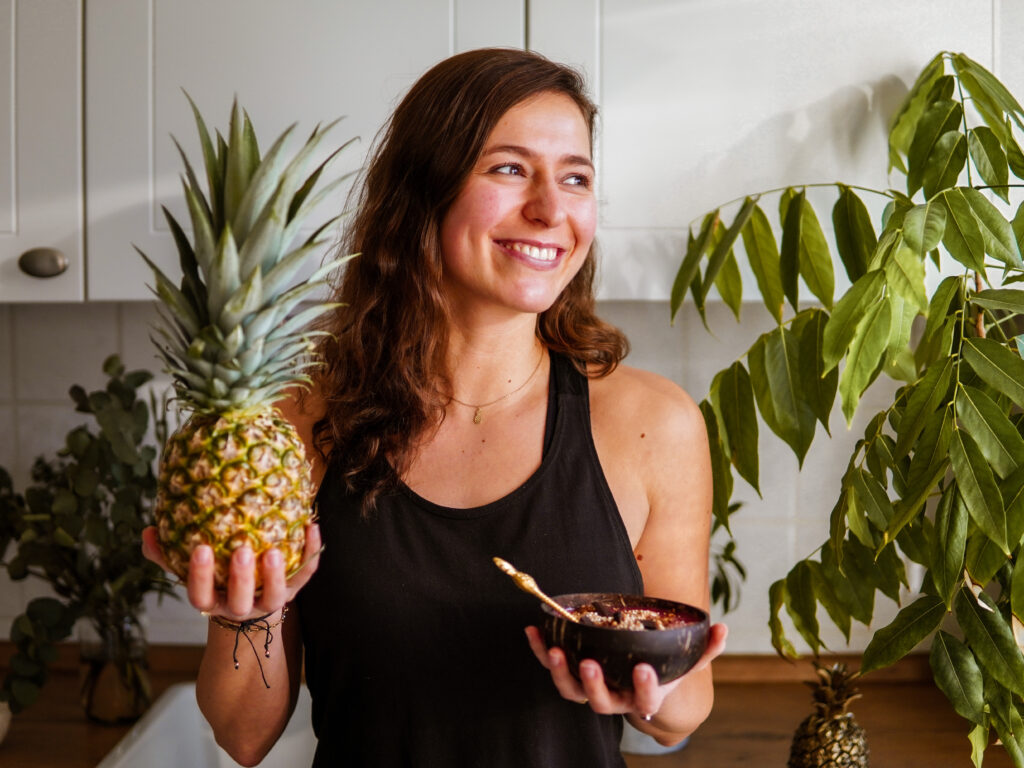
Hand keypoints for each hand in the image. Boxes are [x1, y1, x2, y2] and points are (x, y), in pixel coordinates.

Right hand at [141, 523, 322, 620]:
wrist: (252, 604)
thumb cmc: (216, 579)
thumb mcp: (189, 570)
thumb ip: (166, 554)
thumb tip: (148, 532)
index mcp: (212, 601)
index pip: (201, 595)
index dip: (199, 576)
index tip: (200, 549)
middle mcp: (239, 607)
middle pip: (239, 601)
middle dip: (240, 579)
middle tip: (241, 551)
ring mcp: (268, 602)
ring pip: (274, 597)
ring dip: (275, 575)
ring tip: (273, 550)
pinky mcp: (294, 592)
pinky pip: (304, 575)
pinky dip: (310, 553)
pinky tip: (311, 527)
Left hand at [524, 622, 727, 718]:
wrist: (636, 682)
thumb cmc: (662, 669)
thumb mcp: (685, 662)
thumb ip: (705, 648)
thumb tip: (723, 628)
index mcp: (642, 697)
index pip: (645, 699)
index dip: (644, 687)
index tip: (643, 669)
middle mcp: (614, 698)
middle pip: (601, 702)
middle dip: (593, 684)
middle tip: (589, 664)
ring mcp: (589, 690)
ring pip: (571, 692)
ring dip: (561, 672)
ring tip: (555, 649)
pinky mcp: (569, 677)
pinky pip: (551, 668)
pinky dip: (539, 651)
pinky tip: (532, 630)